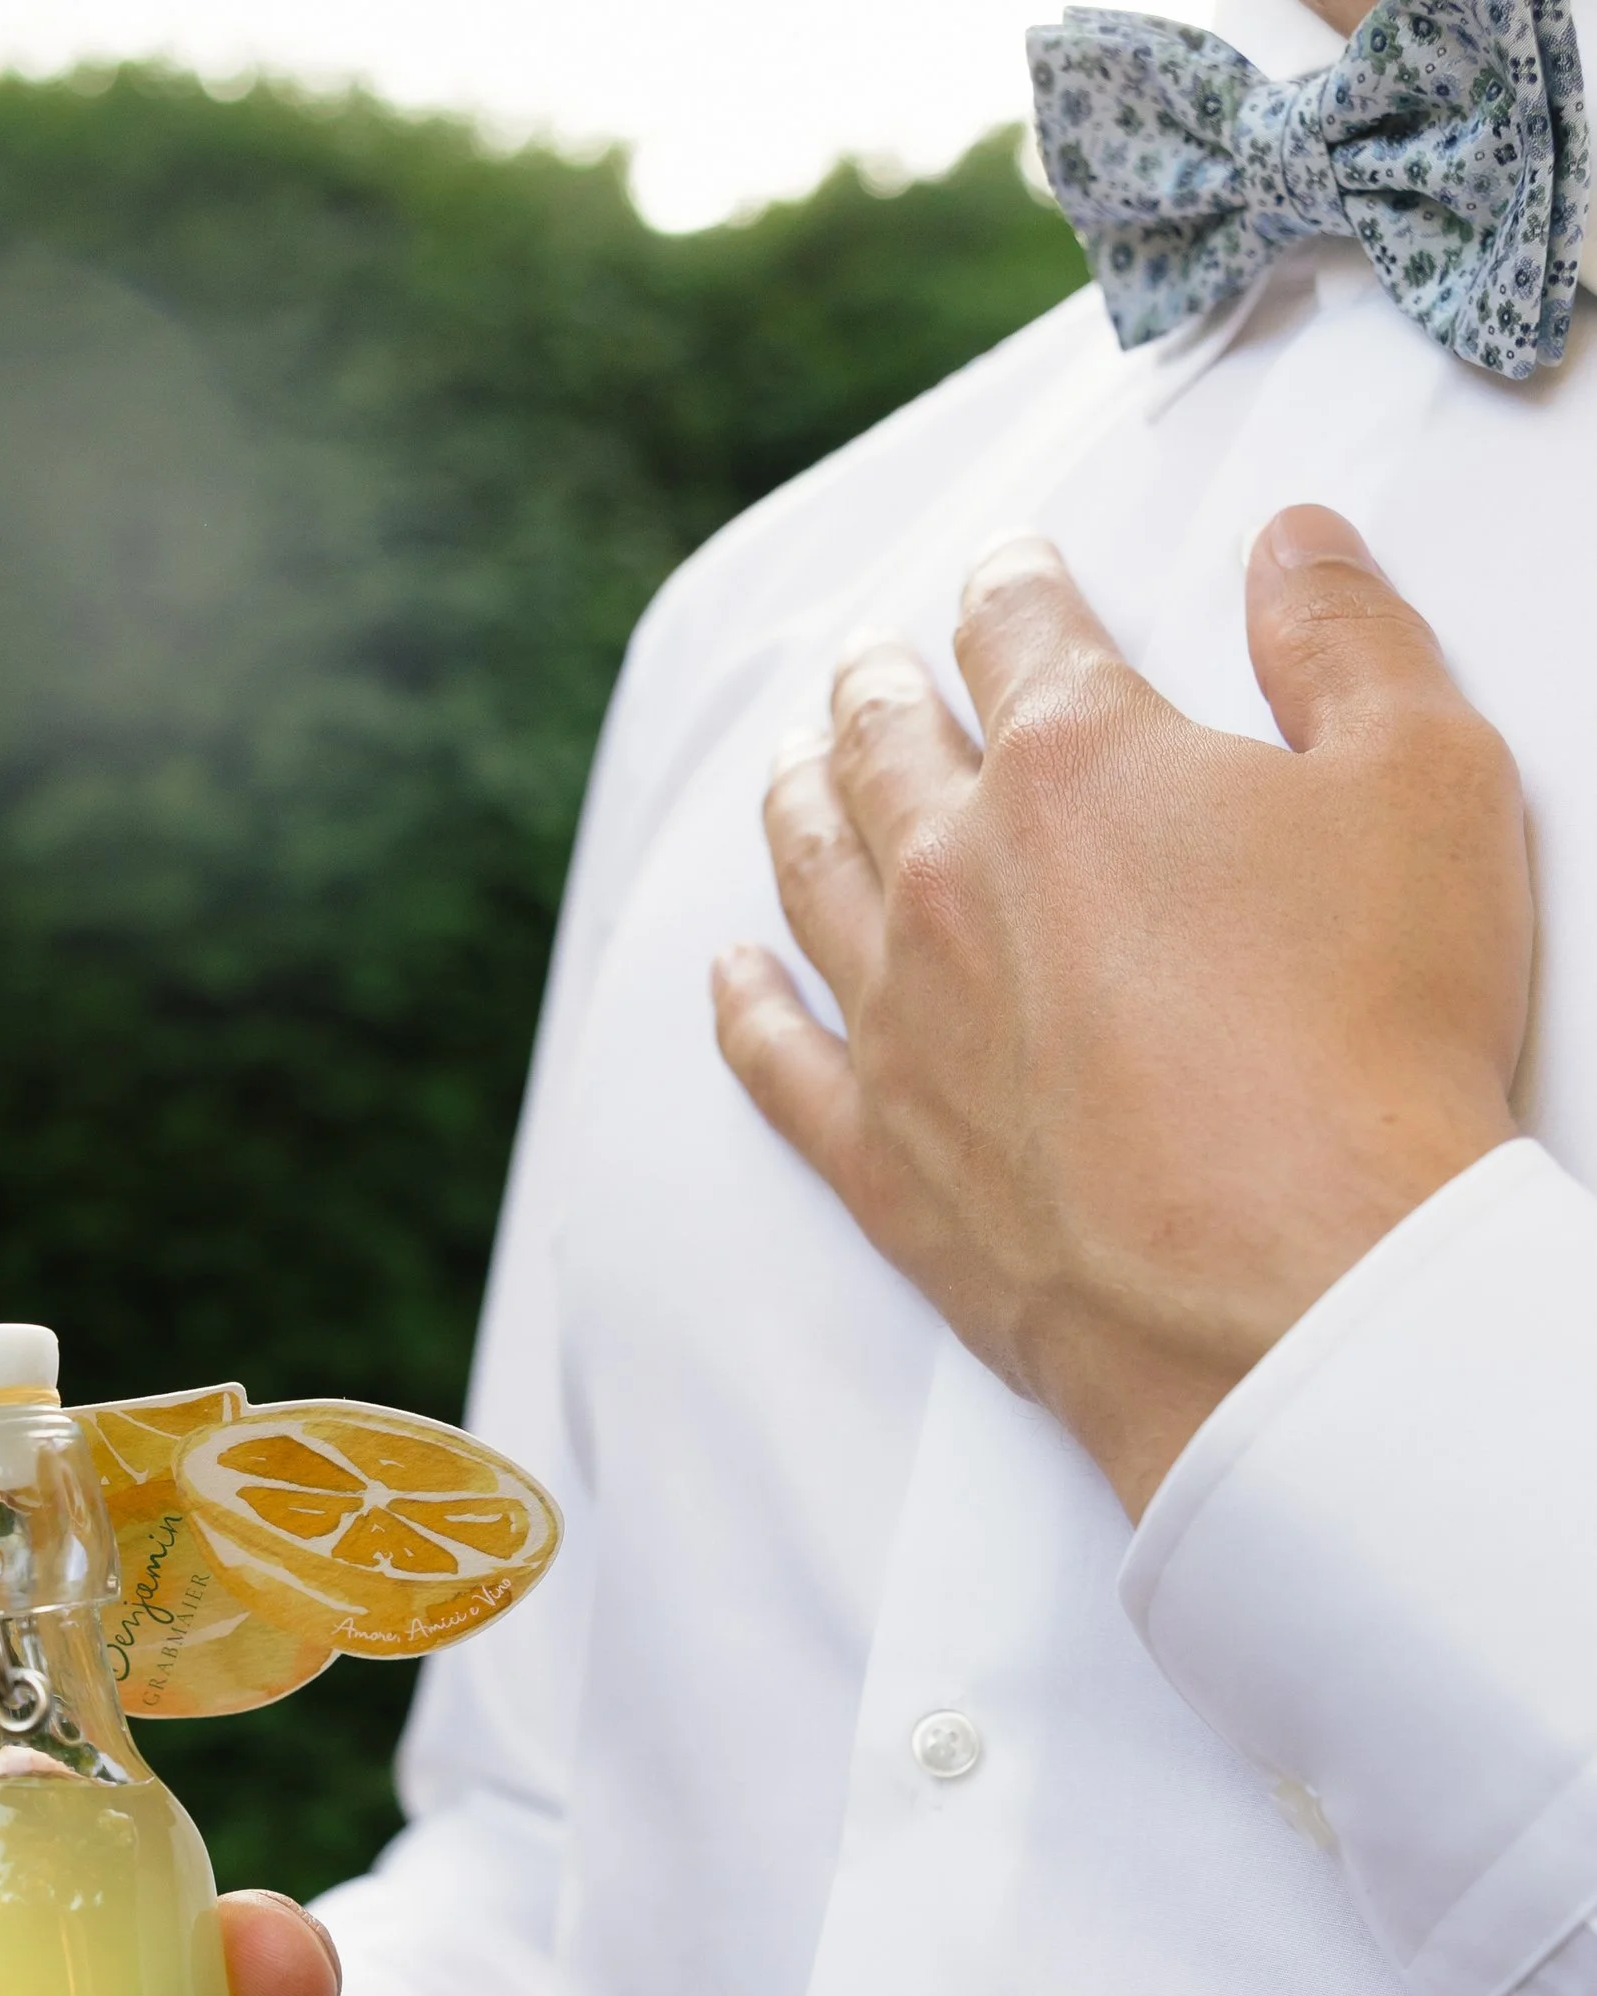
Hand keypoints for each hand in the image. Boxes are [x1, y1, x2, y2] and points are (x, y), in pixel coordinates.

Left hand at [712, 507, 1530, 1516]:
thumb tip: (1291, 546)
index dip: (1016, 586)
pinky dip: (746, 1010)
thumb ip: (1350, 641)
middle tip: (866, 662)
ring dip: (797, 805)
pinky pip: (777, 1064)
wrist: (1295, 1286)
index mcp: (1073, 763)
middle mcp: (952, 879)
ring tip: (789, 767)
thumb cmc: (1376, 1043)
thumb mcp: (1426, 785)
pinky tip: (732, 979)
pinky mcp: (884, 1157)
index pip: (1021, 632)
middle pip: (885, 746)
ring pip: (812, 877)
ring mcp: (901, 1022)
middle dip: (878, 686)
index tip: (1008, 572)